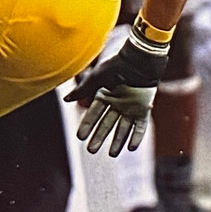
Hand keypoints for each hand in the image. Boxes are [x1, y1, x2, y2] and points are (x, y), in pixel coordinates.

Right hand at [65, 31, 168, 155]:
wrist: (140, 58)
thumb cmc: (117, 64)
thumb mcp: (97, 77)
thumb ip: (83, 89)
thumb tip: (66, 99)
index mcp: (106, 95)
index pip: (94, 114)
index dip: (87, 125)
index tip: (79, 137)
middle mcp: (118, 103)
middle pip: (107, 123)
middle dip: (100, 136)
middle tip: (91, 150)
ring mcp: (131, 106)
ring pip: (123, 127)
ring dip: (118, 140)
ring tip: (112, 154)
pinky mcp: (144, 107)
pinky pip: (141, 125)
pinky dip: (136, 135)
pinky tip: (131, 147)